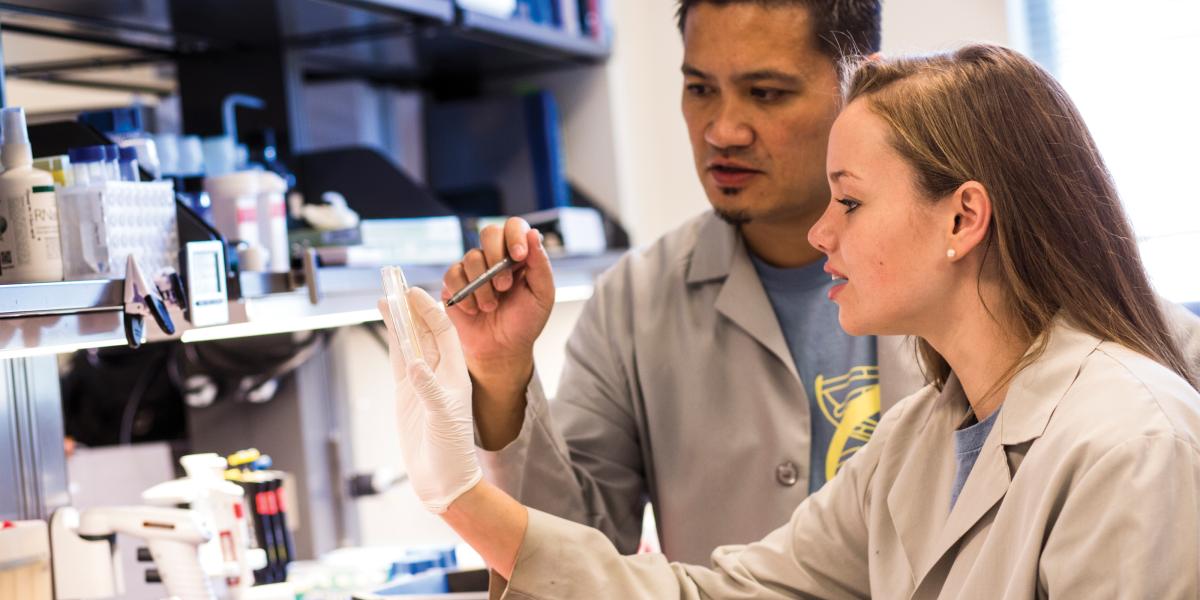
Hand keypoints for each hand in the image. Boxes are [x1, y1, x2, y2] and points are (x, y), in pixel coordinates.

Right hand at [378, 288, 481, 512]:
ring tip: (385, 296)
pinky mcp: (406, 392)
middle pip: (425, 330)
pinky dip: (392, 340)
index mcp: (456, 372)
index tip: (414, 293)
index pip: (444, 331)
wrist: (443, 478)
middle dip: (412, 307)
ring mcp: (421, 380)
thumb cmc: (451, 450)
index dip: (430, 310)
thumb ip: (428, 389)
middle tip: (396, 283)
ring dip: (399, 319)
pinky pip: (398, 359)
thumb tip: (414, 363)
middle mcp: (439, 371)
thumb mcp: (442, 417)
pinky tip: (386, 323)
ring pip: (409, 341)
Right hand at [442, 217, 554, 378]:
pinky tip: (474, 309)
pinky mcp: (454, 283)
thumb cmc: (524, 323)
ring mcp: (473, 269)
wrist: (502, 349)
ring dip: (483, 286)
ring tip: (491, 306)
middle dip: (496, 257)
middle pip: (488, 232)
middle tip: (504, 286)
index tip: (519, 256)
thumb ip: (540, 264)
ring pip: (471, 257)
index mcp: (518, 255)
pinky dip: (465, 295)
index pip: (514, 226)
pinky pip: (453, 275)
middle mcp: (495, 257)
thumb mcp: (542, 296)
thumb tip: (533, 233)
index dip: (515, 235)